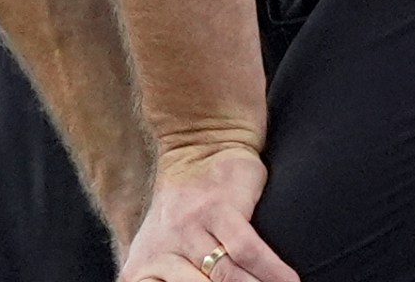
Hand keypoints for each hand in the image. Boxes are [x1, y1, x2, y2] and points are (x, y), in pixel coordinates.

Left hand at [119, 145, 296, 281]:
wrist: (199, 145)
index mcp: (143, 269)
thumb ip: (169, 280)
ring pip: (227, 278)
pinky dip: (271, 270)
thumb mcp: (160, 249)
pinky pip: (246, 248)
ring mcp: (189, 228)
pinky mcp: (218, 207)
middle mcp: (162, 251)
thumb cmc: (185, 211)